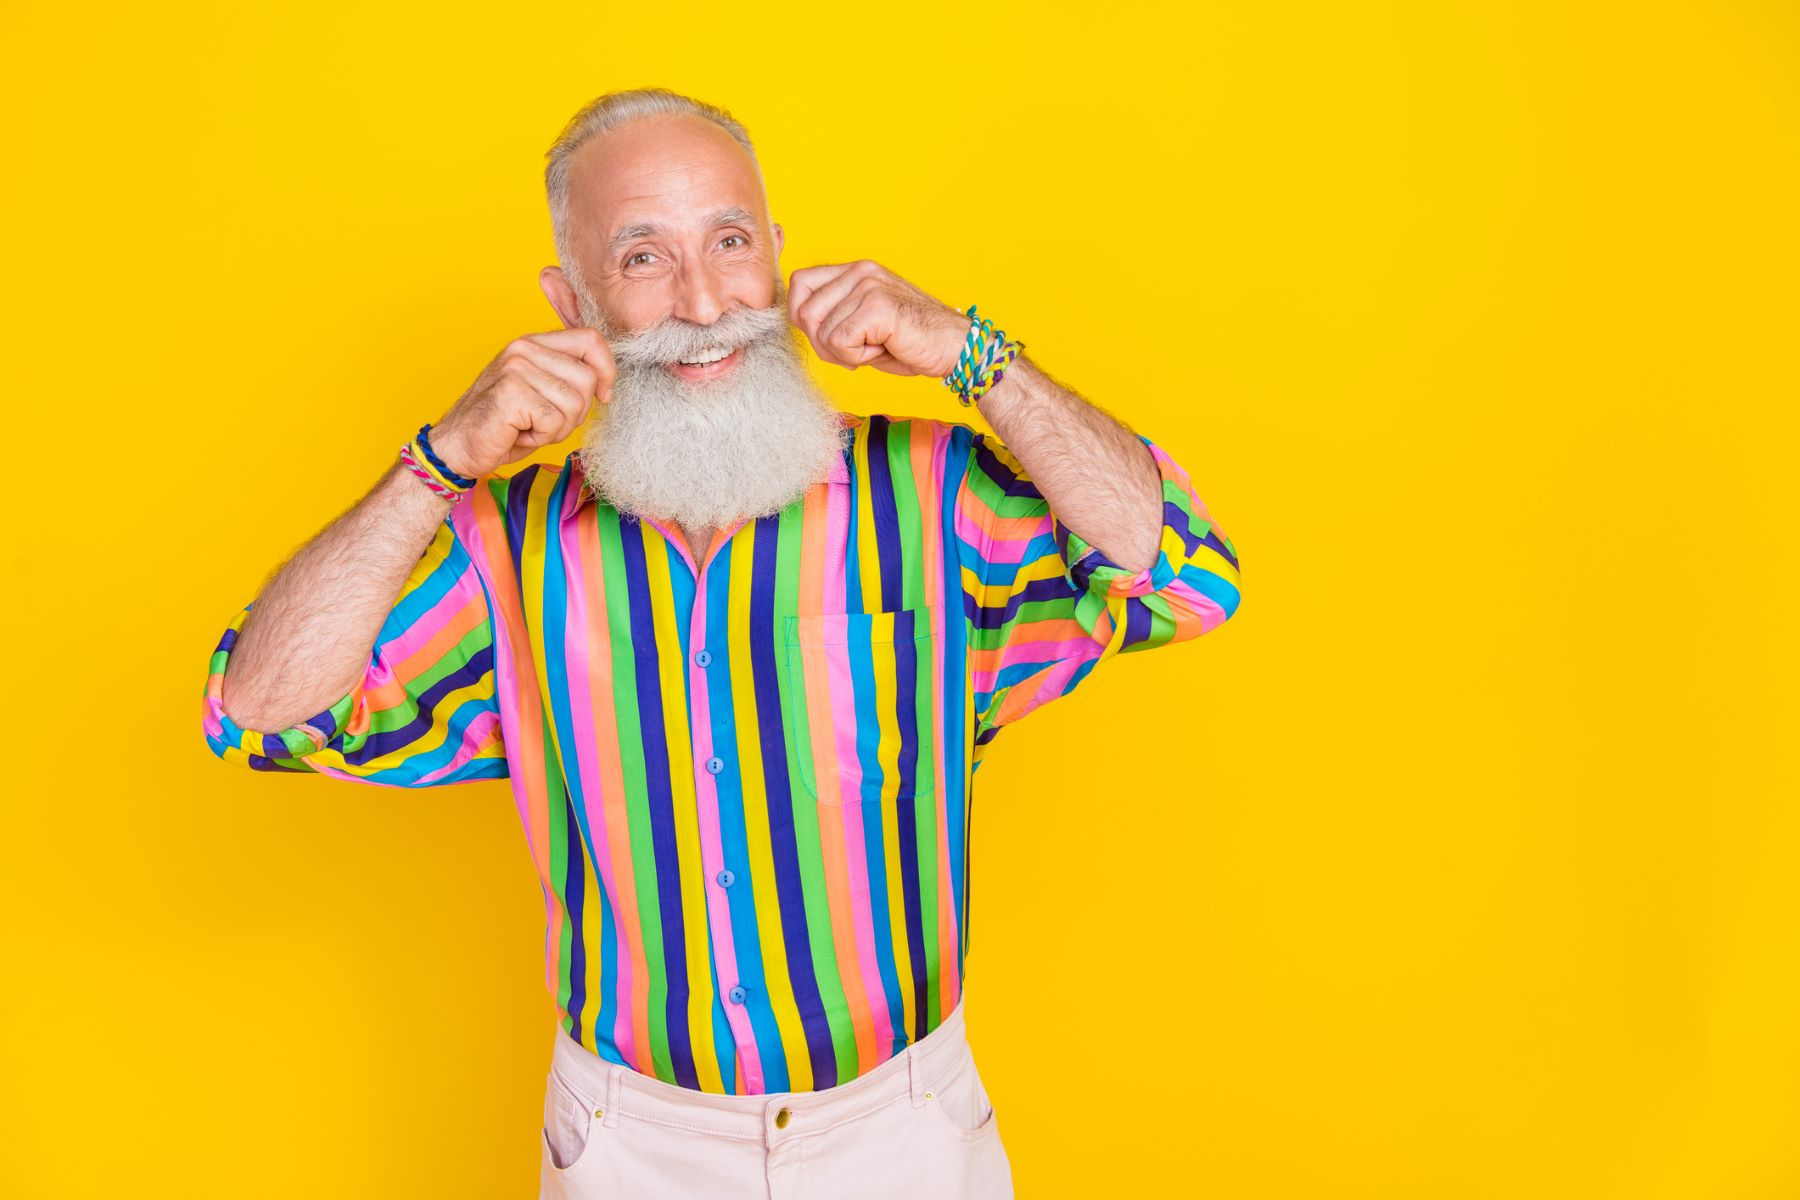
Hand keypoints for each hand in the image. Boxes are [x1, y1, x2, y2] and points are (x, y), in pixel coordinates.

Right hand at [428, 328, 615, 478]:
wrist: (457, 446)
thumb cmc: (504, 425)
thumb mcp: (542, 393)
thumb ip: (568, 378)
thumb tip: (605, 382)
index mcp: (534, 343)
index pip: (591, 339)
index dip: (606, 370)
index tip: (603, 396)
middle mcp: (524, 348)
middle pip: (588, 377)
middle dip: (577, 411)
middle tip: (546, 421)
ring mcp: (516, 368)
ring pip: (575, 402)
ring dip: (558, 427)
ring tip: (529, 427)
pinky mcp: (512, 392)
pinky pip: (555, 421)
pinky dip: (542, 437)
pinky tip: (519, 433)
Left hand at [787, 260, 970, 378]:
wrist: (954, 348)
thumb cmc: (910, 341)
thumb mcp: (863, 323)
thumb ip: (833, 316)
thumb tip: (800, 323)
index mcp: (855, 271)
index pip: (800, 283)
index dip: (803, 318)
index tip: (828, 338)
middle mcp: (860, 272)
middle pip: (803, 311)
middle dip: (821, 344)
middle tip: (853, 353)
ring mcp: (868, 286)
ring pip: (820, 330)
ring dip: (843, 353)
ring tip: (874, 348)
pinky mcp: (877, 306)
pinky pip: (839, 342)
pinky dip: (856, 357)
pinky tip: (882, 349)